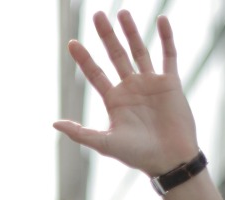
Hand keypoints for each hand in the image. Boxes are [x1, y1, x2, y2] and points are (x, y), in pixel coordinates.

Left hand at [53, 11, 198, 176]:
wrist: (169, 160)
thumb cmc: (137, 156)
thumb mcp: (105, 144)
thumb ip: (80, 133)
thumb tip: (54, 124)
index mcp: (114, 100)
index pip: (95, 73)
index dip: (84, 58)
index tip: (72, 43)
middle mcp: (131, 88)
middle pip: (115, 55)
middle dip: (106, 36)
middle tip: (97, 15)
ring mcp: (150, 83)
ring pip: (139, 51)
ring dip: (131, 32)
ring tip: (123, 12)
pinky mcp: (170, 83)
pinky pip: (168, 56)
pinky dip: (166, 38)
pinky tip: (161, 20)